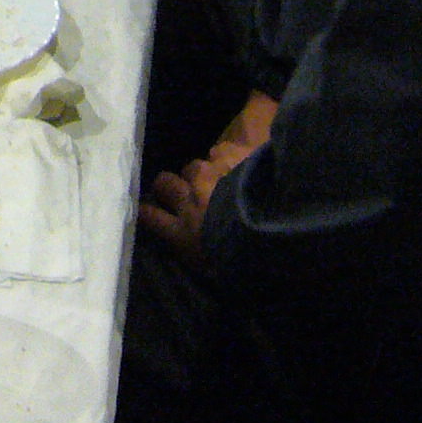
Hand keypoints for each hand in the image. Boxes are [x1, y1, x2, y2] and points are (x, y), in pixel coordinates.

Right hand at [138, 92, 276, 262]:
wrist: (275, 225)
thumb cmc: (248, 262)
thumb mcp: (220, 273)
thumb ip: (202, 258)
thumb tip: (200, 256)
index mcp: (184, 231)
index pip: (151, 217)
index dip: (147, 211)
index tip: (146, 210)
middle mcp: (189, 198)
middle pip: (164, 183)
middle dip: (168, 186)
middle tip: (180, 190)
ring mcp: (209, 173)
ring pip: (192, 166)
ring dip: (200, 173)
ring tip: (215, 177)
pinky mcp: (230, 153)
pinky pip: (218, 150)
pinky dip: (225, 157)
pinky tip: (239, 163)